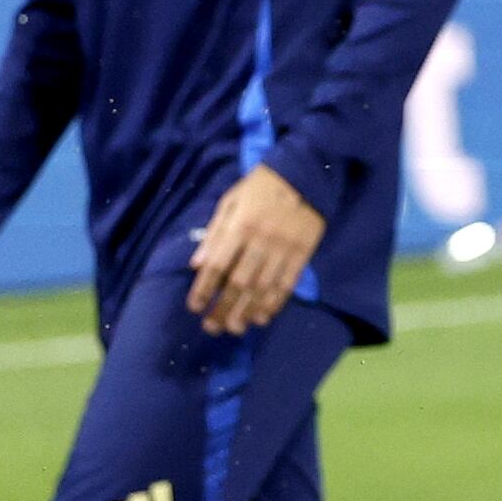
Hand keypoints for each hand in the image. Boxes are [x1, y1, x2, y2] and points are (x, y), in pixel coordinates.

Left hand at [184, 165, 324, 335]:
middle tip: (212, 328)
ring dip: (247, 311)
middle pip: (239, 283)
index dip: (203, 289)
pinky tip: (263, 315)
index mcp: (239, 226)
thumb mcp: (230, 201)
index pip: (216, 265)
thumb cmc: (261, 186)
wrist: (307, 171)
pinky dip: (275, 302)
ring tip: (236, 328)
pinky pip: (288, 282)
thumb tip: (196, 264)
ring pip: (263, 288)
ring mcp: (284, 248)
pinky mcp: (303, 251)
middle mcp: (260, 240)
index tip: (194, 307)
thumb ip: (214, 232)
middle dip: (223, 308)